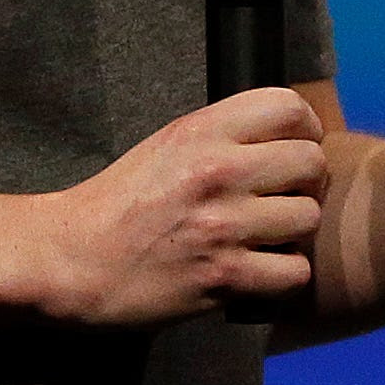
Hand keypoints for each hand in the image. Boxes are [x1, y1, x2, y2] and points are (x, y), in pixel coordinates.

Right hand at [26, 87, 327, 325]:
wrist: (72, 259)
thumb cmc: (118, 204)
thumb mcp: (165, 147)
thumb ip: (221, 137)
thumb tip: (284, 138)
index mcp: (199, 131)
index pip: (288, 106)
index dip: (304, 130)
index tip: (292, 151)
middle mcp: (216, 171)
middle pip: (312, 162)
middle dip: (304, 184)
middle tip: (281, 200)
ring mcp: (223, 225)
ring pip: (309, 218)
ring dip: (293, 234)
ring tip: (264, 238)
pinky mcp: (225, 277)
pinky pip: (295, 273)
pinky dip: (281, 278)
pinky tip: (256, 272)